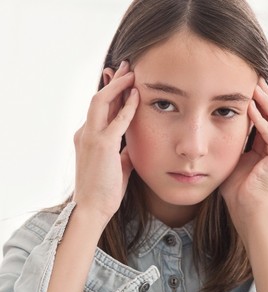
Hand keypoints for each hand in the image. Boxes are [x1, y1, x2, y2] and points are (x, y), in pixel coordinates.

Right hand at [73, 61, 138, 221]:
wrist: (93, 206)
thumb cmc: (105, 190)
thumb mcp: (118, 166)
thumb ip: (124, 152)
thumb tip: (135, 146)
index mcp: (88, 136)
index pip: (100, 108)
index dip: (112, 91)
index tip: (122, 78)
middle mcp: (86, 132)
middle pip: (99, 98)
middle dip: (114, 81)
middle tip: (127, 66)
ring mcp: (91, 137)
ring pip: (101, 101)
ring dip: (118, 86)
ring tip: (132, 73)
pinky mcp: (102, 145)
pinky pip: (117, 120)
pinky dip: (128, 106)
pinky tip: (138, 95)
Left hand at [220, 78, 267, 221]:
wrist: (246, 208)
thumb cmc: (237, 186)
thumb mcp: (232, 153)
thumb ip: (231, 136)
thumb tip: (215, 116)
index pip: (266, 113)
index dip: (257, 97)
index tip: (244, 80)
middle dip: (264, 93)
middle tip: (252, 74)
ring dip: (265, 102)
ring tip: (254, 86)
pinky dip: (263, 121)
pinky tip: (251, 108)